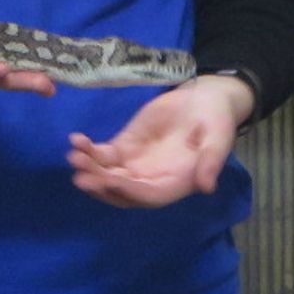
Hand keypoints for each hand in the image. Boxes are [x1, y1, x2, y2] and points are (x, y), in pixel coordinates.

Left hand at [66, 74, 255, 207]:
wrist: (203, 98)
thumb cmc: (216, 119)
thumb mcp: (219, 137)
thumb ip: (211, 161)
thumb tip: (207, 187)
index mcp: (177, 182)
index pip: (149, 195)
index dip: (129, 190)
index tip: (109, 180)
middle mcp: (153, 179)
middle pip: (121, 191)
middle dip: (101, 185)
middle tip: (80, 175)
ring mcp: (136, 164)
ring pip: (107, 175)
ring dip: (90, 169)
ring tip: (74, 156)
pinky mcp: (125, 147)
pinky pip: (103, 155)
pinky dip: (88, 151)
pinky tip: (76, 140)